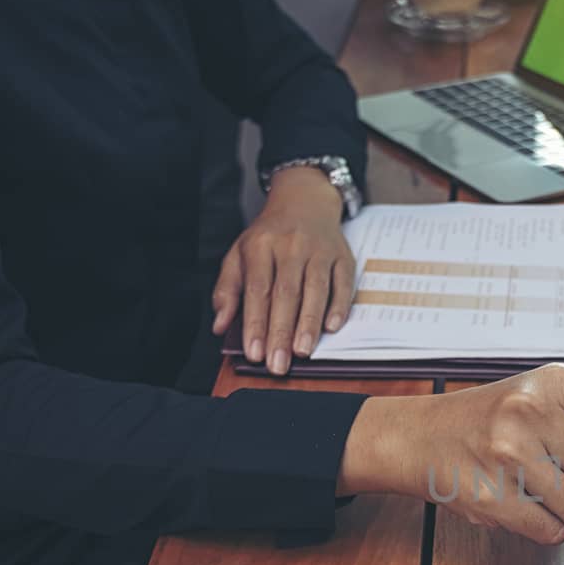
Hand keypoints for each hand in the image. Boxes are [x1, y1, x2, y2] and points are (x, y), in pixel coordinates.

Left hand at [212, 167, 354, 376]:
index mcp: (260, 245)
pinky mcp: (342, 256)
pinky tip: (331, 327)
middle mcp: (291, 246)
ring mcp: (319, 250)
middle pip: (286, 294)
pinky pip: (343, 283)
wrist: (304, 201)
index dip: (256, 324)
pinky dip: (339, 306)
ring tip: (303, 352)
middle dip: (281, 332)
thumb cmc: (269, 236)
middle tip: (278, 363)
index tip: (254, 353)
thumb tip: (220, 324)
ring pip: (315, 290)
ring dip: (309, 324)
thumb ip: (227, 289)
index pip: (258, 290)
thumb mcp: (239, 254)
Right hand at [338, 363, 563, 543]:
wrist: (422, 436)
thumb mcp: (546, 398)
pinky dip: (551, 532)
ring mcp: (510, 454)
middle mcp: (534, 411)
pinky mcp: (491, 495)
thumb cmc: (491, 420)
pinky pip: (551, 533)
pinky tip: (532, 511)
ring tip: (557, 505)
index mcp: (559, 382)